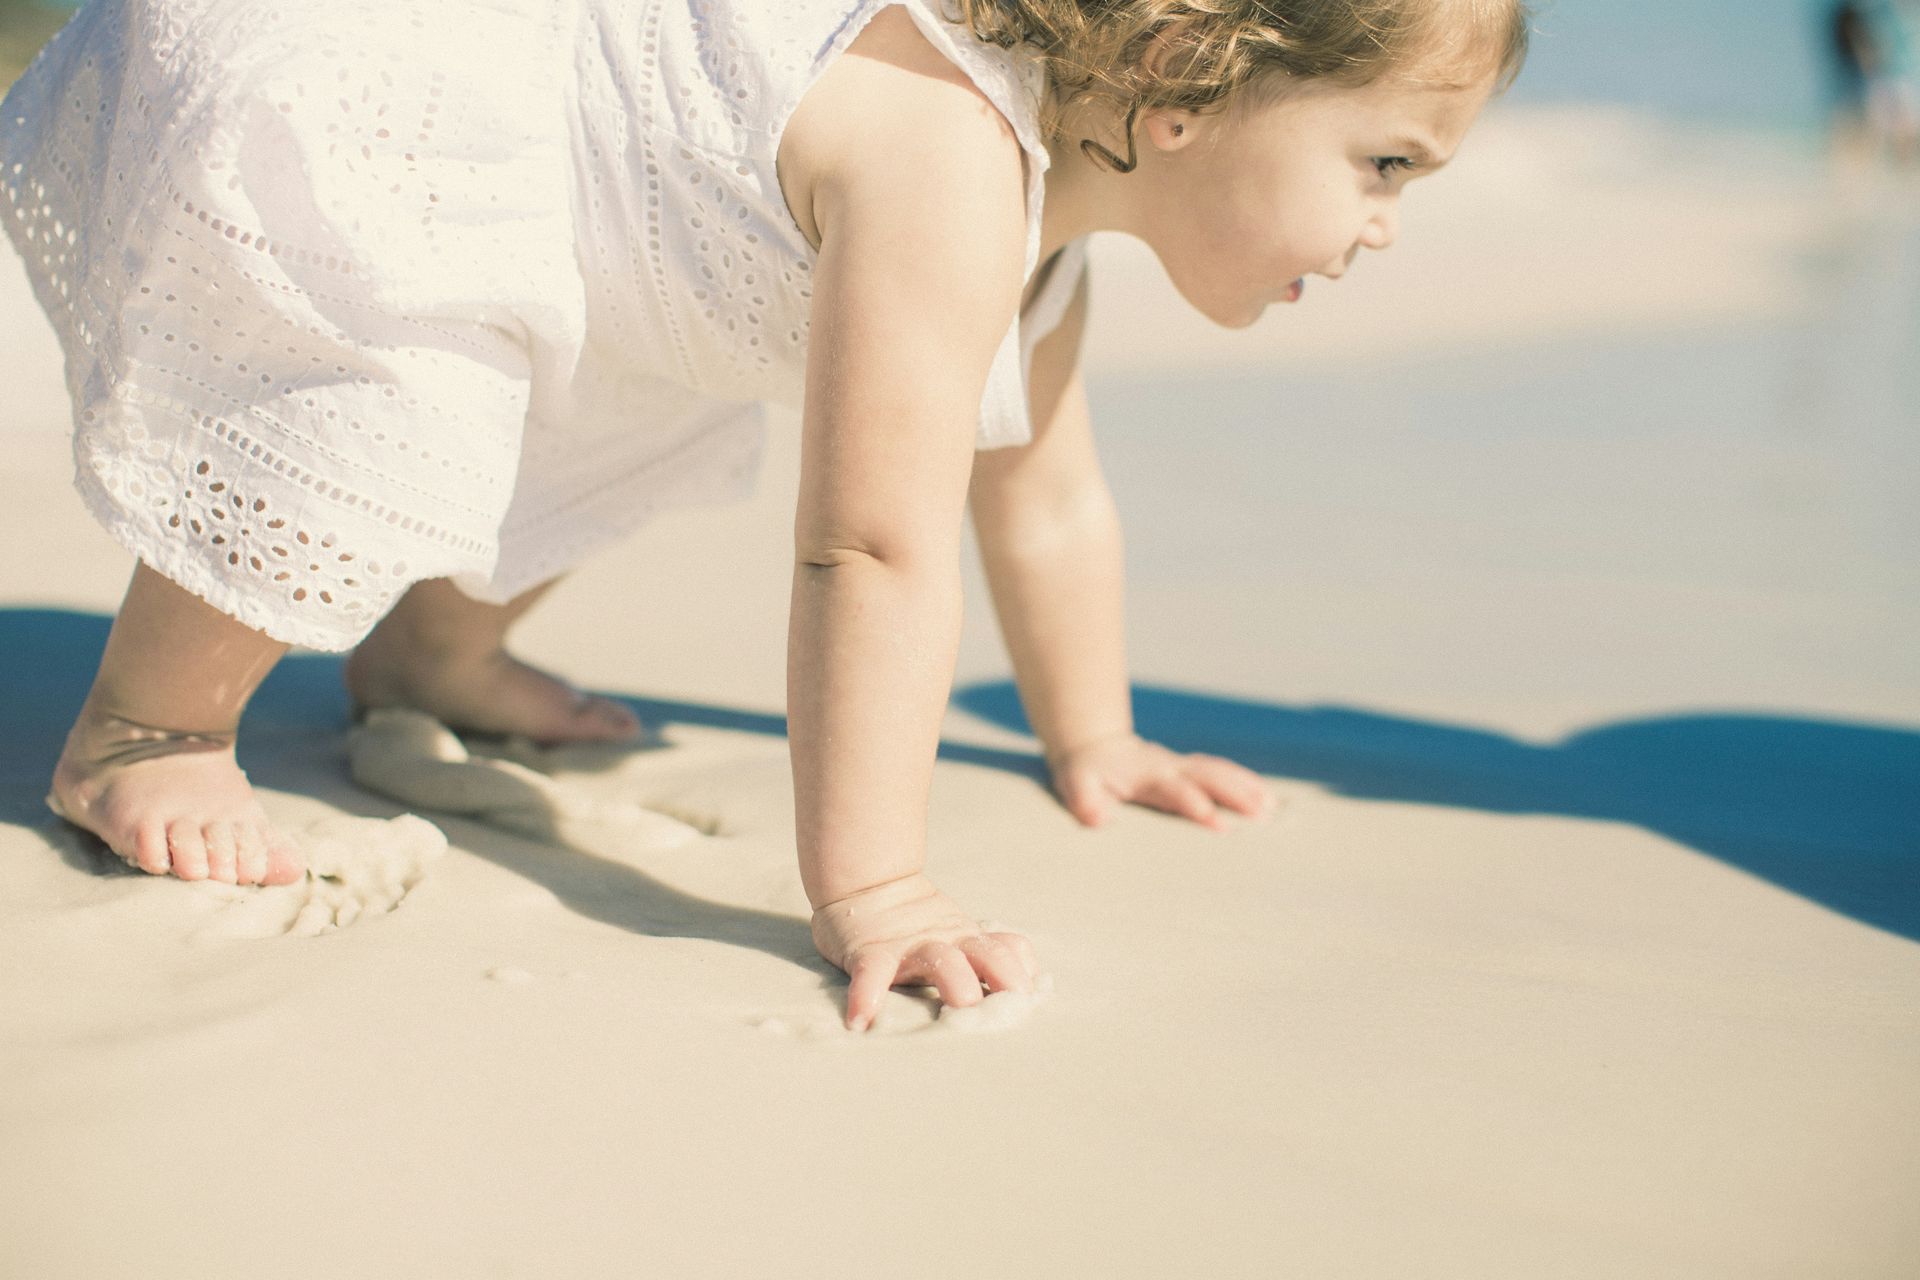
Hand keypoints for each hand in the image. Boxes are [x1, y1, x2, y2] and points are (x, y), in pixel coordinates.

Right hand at [810, 873, 1036, 1030]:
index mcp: (968, 941)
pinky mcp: (870, 952)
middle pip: (986, 955)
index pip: (1008, 949)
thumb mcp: (956, 934)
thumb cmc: (915, 925)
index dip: (1024, 971)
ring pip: (942, 960)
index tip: (1033, 1000)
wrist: (865, 885)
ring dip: (957, 983)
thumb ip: (987, 953)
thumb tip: (1028, 987)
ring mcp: (909, 946)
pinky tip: (862, 1021)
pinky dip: (866, 995)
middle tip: (1012, 1009)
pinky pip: (871, 974)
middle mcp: (946, 942)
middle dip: (1004, 977)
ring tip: (961, 1010)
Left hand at [1048, 732, 1275, 829]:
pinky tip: (1270, 801)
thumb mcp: (1076, 786)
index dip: (1195, 804)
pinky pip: (1223, 773)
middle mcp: (1170, 767)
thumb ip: (1086, 802)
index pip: (1175, 790)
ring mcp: (1182, 767)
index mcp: (1146, 775)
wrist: (1096, 747)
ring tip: (1274, 809)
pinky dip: (1248, 784)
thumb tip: (1098, 819)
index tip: (1217, 823)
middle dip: (1236, 794)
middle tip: (1263, 815)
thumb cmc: (1087, 774)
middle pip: (1209, 777)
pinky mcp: (1190, 770)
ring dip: (1248, 788)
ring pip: (1221, 772)